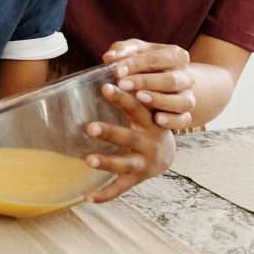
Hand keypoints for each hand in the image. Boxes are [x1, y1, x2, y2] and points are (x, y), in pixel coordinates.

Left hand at [82, 83, 174, 201]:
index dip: (121, 97)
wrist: (166, 152)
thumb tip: (107, 56)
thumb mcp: (143, 103)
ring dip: (106, 161)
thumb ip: (127, 86)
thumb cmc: (146, 120)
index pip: (136, 106)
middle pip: (129, 137)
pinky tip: (86, 197)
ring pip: (124, 163)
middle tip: (88, 126)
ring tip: (87, 159)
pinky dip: (104, 194)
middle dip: (109, 132)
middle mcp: (148, 141)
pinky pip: (120, 188)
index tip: (105, 86)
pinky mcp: (137, 178)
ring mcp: (143, 162)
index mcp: (149, 119)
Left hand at [103, 39, 195, 129]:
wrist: (157, 87)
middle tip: (122, 84)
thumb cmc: (142, 65)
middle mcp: (186, 77)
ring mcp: (187, 97)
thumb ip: (122, 52)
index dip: (136, 63)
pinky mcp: (185, 116)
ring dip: (160, 100)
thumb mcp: (133, 53)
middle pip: (171, 80)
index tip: (116, 70)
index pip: (157, 58)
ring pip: (182, 101)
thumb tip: (109, 57)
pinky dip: (173, 120)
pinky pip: (184, 120)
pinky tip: (157, 119)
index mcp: (175, 56)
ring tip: (139, 98)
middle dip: (145, 81)